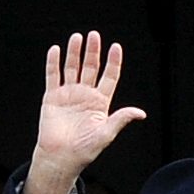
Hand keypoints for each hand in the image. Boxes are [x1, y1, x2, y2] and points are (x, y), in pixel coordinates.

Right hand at [25, 31, 145, 193]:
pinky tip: (55, 50)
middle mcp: (85, 95)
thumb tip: (141, 113)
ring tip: (77, 37)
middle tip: (94, 35)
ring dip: (74, 53)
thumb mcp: (106, 133)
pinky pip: (53, 76)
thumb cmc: (85, 149)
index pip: (109, 77)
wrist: (61, 157)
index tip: (116, 47)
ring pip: (72, 68)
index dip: (113, 62)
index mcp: (100, 102)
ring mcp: (68, 94)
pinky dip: (53, 63)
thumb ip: (121, 119)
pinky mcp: (52, 97)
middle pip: (91, 68)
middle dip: (93, 52)